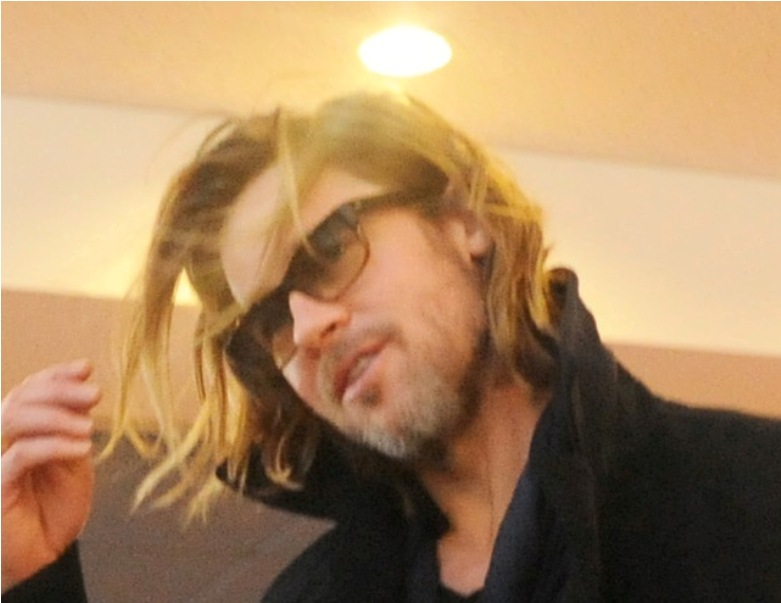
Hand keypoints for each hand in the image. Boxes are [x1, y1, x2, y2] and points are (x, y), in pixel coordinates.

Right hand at [1, 359, 99, 591]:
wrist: (44, 554)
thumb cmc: (56, 507)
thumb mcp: (73, 458)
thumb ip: (74, 427)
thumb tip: (87, 389)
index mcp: (24, 430)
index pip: (30, 389)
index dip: (56, 375)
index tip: (86, 367)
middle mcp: (4, 440)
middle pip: (20, 397)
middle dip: (60, 390)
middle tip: (96, 394)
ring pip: (14, 418)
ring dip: (56, 416)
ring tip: (89, 428)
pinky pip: (21, 454)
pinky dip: (55, 445)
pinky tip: (84, 448)